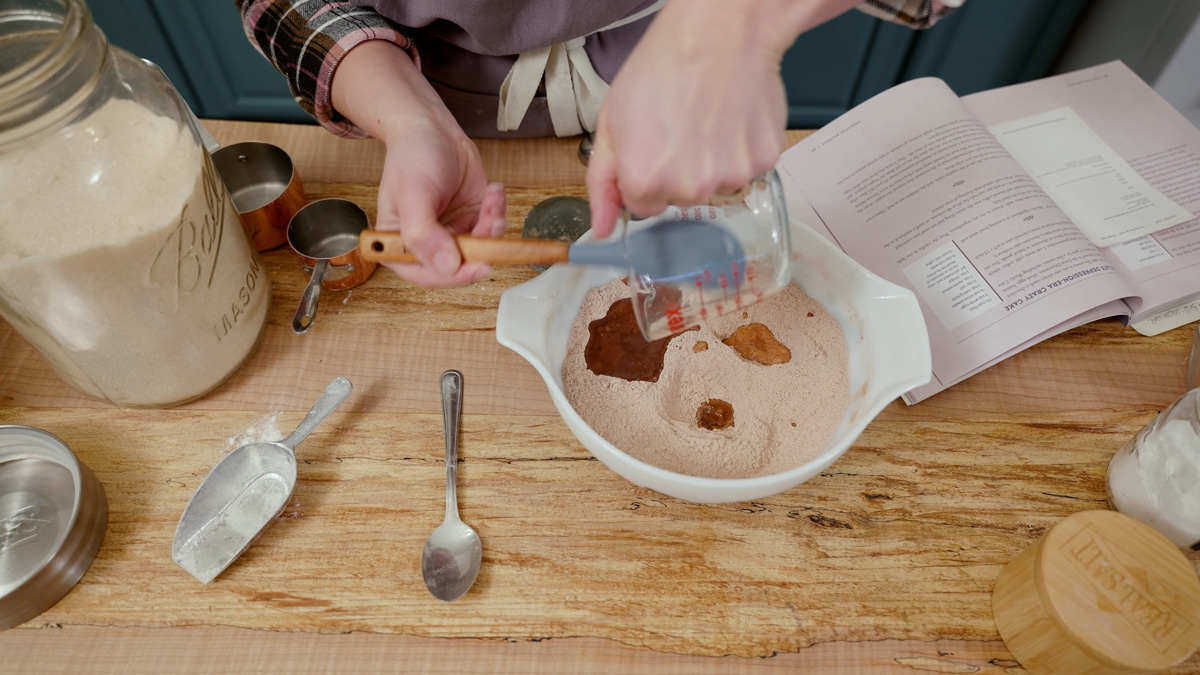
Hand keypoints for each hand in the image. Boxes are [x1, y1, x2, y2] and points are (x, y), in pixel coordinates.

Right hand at [376, 114, 505, 287]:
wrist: (431, 129)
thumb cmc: (412, 157)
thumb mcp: (412, 193)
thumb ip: (424, 233)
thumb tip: (446, 266)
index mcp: (400, 245)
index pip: (428, 275)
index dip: (455, 275)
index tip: (480, 265)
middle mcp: (427, 245)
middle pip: (460, 265)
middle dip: (481, 245)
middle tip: (491, 219)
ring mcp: (452, 234)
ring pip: (481, 248)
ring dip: (493, 225)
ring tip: (492, 198)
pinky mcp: (471, 220)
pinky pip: (492, 228)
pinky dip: (497, 210)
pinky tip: (493, 190)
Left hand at [586, 0, 860, 237]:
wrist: (719, 33)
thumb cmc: (661, 68)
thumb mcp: (611, 122)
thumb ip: (602, 183)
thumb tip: (600, 230)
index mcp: (645, 182)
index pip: (644, 207)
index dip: (646, 175)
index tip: (653, 144)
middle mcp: (689, 189)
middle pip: (681, 199)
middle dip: (678, 171)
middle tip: (681, 126)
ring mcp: (730, 178)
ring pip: (715, 186)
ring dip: (712, 162)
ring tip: (708, 118)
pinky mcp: (763, 163)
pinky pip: (746, 170)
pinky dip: (740, 150)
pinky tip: (732, 117)